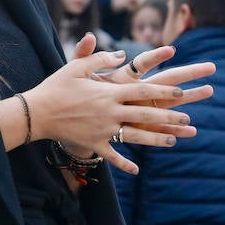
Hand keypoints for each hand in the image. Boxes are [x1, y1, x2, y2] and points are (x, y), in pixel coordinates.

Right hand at [28, 35, 215, 174]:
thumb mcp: (77, 66)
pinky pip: (113, 156)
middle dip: (169, 117)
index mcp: (109, 92)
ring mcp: (104, 130)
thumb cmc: (56, 86)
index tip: (181, 91)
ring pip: (137, 137)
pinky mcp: (94, 143)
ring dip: (157, 139)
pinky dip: (125, 163)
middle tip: (187, 119)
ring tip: (173, 141)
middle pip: (146, 115)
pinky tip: (136, 169)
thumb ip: (100, 59)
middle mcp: (111, 112)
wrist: (38, 112)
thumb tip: (122, 56)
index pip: (144, 91)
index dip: (164, 91)